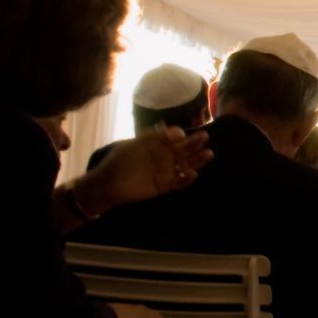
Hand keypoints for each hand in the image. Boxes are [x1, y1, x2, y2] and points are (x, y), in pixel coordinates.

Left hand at [85, 127, 212, 211]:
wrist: (108, 183)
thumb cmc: (120, 160)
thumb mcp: (136, 144)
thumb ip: (156, 138)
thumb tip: (176, 131)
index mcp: (157, 144)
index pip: (175, 137)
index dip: (181, 134)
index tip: (182, 134)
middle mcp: (164, 156)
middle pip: (184, 149)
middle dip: (195, 143)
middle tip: (205, 137)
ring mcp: (166, 171)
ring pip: (186, 165)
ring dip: (197, 160)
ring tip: (208, 154)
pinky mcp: (165, 186)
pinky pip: (180, 182)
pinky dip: (187, 179)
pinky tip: (192, 174)